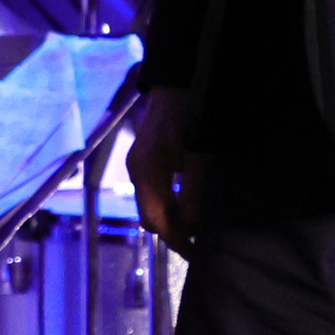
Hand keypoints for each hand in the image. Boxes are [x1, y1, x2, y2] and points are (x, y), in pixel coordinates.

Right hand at [126, 85, 204, 258]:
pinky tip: (186, 200)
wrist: (176, 81)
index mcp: (146, 174)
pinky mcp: (144, 157)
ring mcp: (137, 164)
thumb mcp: (197, 156)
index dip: (175, 240)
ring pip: (151, 204)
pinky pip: (152, 190)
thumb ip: (193, 191)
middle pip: (150, 216)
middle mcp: (136, 172)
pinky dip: (168, 201)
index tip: (195, 253)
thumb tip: (191, 225)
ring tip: (195, 224)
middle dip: (172, 232)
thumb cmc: (189, 116)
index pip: (156, 221)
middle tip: (198, 242)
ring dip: (171, 217)